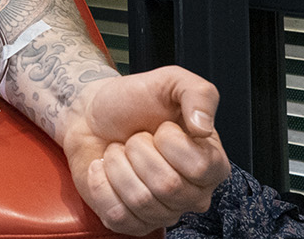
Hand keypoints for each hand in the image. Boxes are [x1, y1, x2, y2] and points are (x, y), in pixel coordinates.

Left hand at [57, 65, 229, 234]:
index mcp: (212, 163)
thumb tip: (203, 127)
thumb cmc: (134, 101)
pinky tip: (103, 169)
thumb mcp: (170, 82)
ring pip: (140, 200)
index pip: (200, 167)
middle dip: (139, 150)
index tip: (161, 127)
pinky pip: (118, 216)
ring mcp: (162, 211)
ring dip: (118, 165)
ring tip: (119, 151)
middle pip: (168, 186)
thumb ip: (198, 93)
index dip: (170, 142)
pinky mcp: (131, 222)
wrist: (92, 114)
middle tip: (135, 138)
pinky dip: (101, 185)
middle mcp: (192, 194)